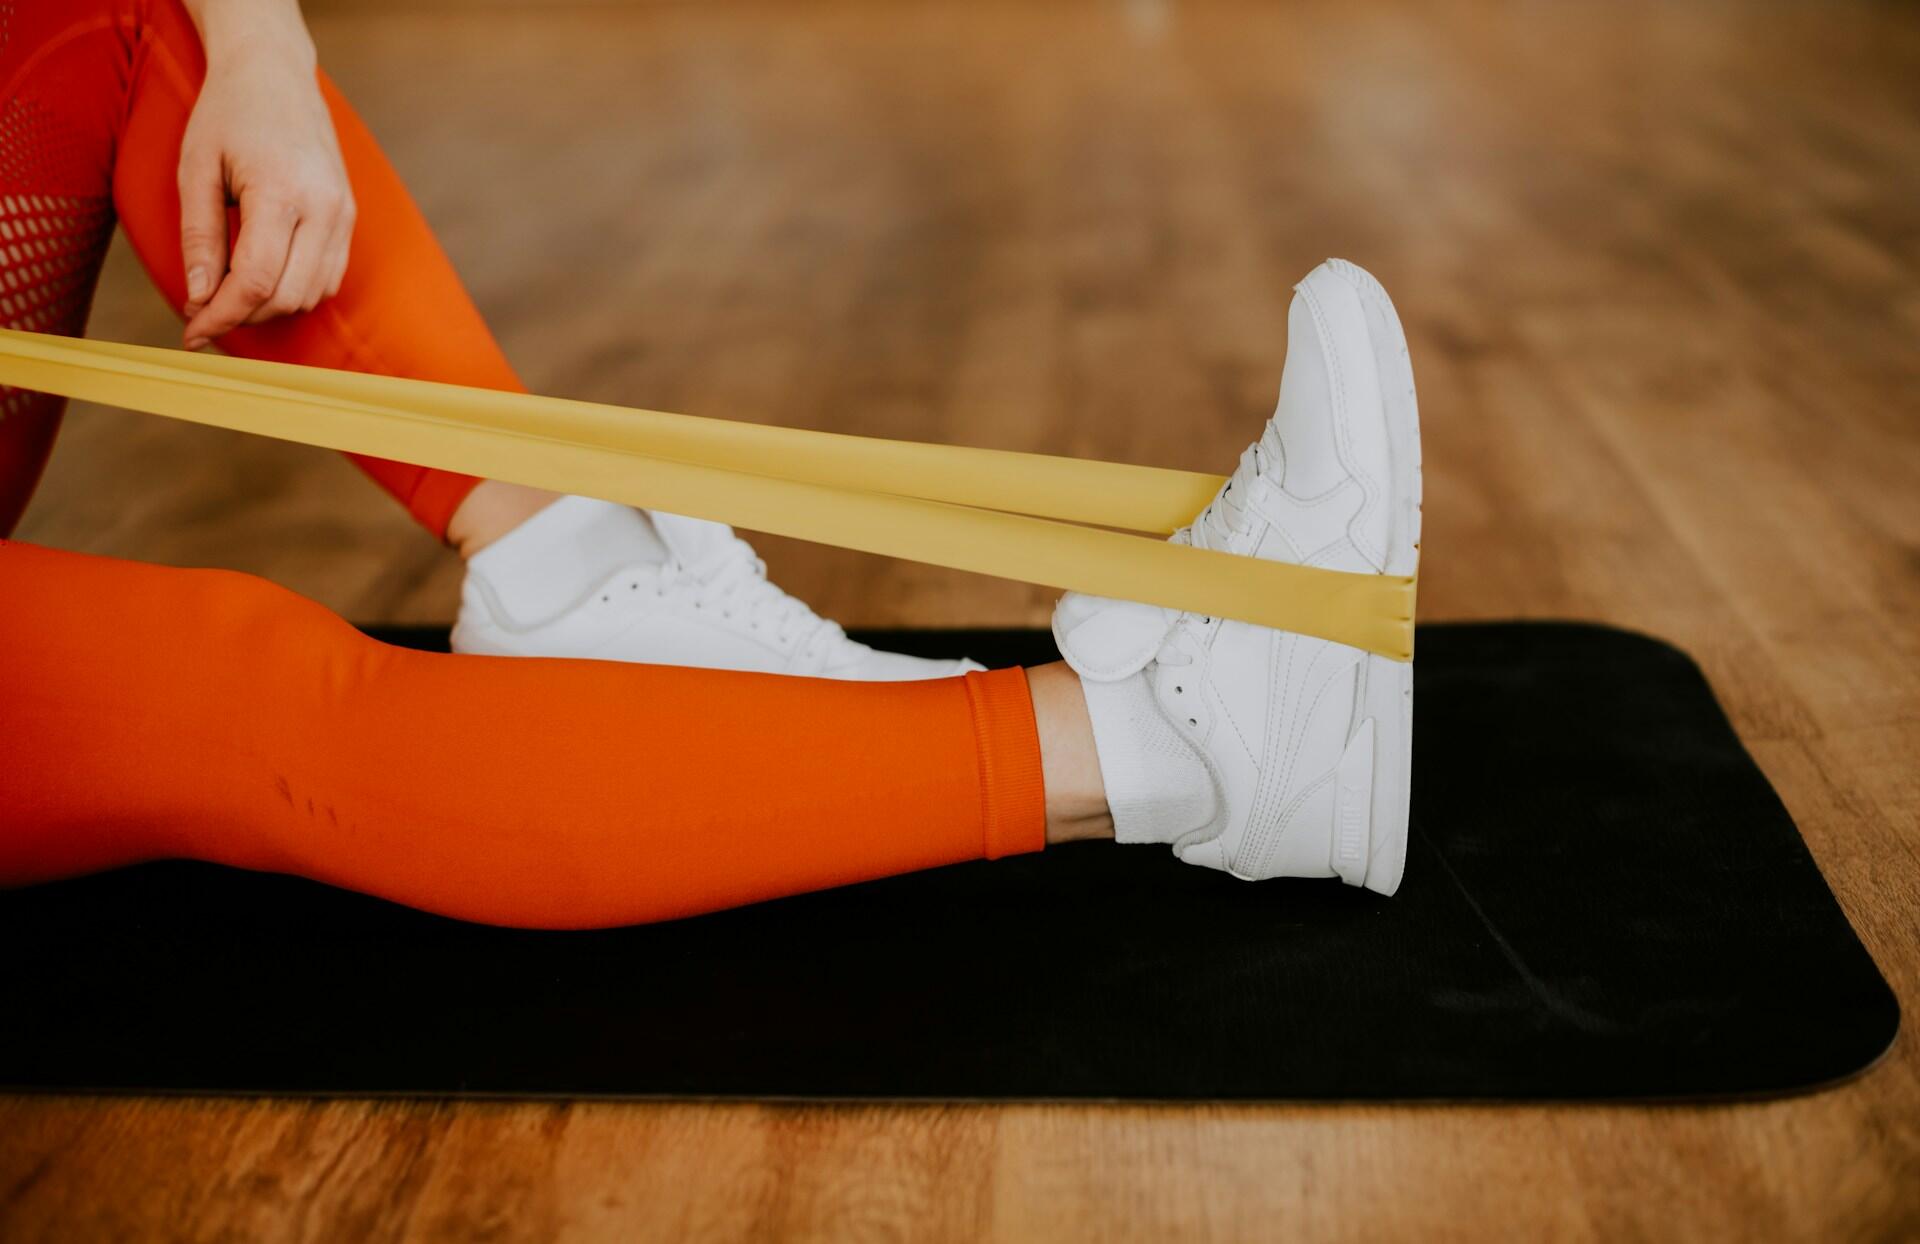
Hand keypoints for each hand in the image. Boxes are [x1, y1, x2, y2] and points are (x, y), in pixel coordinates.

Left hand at [177, 7, 353, 349]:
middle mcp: (324, 208)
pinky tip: (263, 280)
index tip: (191, 333)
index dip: (221, 315)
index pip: (255, 280)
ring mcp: (344, 214)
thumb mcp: (195, 169)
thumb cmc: (229, 115)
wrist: (276, 74)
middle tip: (202, 315)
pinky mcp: (349, 218)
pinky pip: (328, 278)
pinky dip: (295, 291)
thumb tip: (199, 298)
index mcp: (281, 192)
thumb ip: (199, 237)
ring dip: (268, 308)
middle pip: (287, 297)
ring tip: (229, 295)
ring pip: (312, 294)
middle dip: (241, 316)